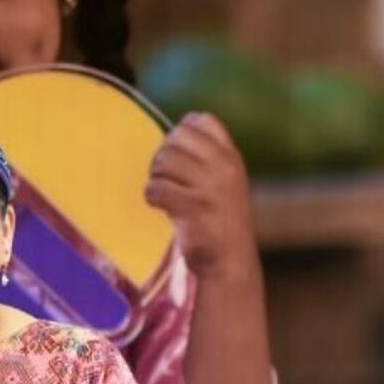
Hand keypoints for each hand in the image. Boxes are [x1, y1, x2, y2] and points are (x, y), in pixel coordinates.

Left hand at [144, 113, 257, 277]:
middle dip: (163, 155)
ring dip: (156, 176)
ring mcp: (210, 188)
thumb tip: (179, 127)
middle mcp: (224, 168)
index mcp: (231, 158)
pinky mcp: (193, 208)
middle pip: (176, 137)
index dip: (181, 133)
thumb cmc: (219, 220)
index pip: (202, 121)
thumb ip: (209, 155)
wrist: (230, 262)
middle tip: (165, 177)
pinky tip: (160, 206)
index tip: (179, 156)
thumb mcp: (225, 181)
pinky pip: (156, 188)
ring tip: (164, 192)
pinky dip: (152, 196)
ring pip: (163, 160)